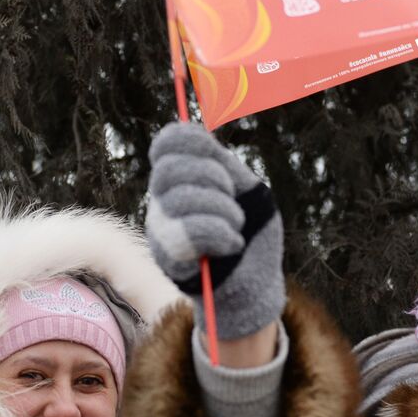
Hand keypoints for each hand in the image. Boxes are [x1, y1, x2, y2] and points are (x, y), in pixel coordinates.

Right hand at [146, 122, 284, 338]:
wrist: (256, 284)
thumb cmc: (253, 234)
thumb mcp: (248, 190)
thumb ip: (225, 163)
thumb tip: (198, 132)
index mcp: (184, 177)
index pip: (167, 144)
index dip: (188, 140)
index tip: (213, 151)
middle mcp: (164, 199)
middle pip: (169, 169)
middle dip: (211, 178)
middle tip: (232, 198)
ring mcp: (161, 227)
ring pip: (178, 200)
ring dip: (221, 210)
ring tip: (237, 226)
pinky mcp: (166, 256)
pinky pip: (185, 233)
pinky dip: (219, 234)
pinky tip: (232, 244)